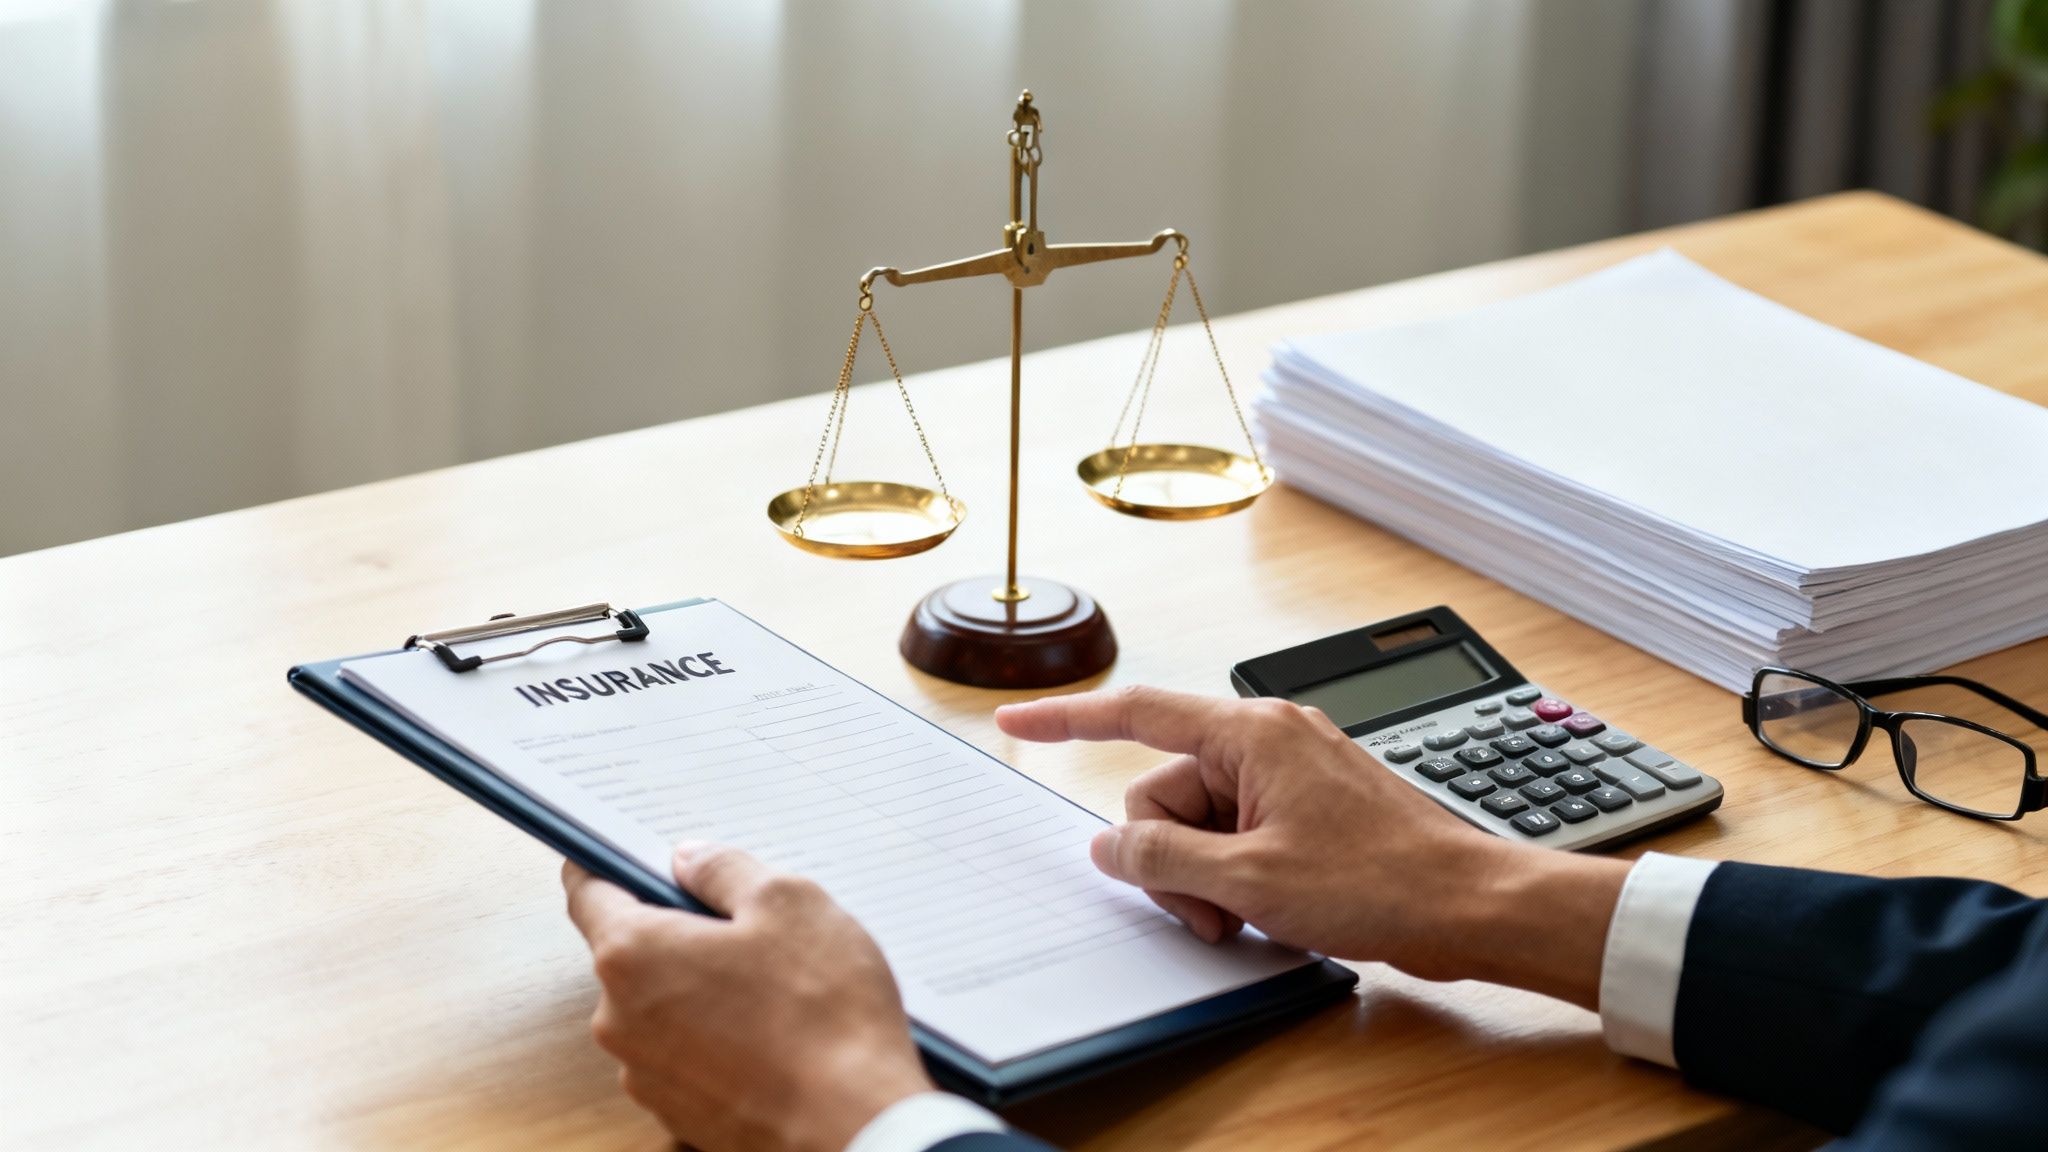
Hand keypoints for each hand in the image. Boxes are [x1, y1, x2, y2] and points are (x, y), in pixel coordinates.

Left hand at [562, 845, 931, 1151]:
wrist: (852, 1126)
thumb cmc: (823, 1014)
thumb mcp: (789, 903)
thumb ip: (725, 870)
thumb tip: (690, 860)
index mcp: (632, 954)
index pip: (587, 892)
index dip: (608, 864)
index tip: (629, 855)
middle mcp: (620, 1019)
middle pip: (633, 952)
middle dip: (682, 932)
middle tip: (749, 926)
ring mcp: (646, 1075)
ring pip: (663, 1007)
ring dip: (704, 989)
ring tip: (777, 990)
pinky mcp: (678, 1114)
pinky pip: (687, 1055)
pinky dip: (720, 1038)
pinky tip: (776, 1035)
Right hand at [996, 687, 1629, 1008]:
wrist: (1469, 907)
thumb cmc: (1382, 880)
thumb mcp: (1249, 879)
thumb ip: (1162, 856)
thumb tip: (1112, 844)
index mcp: (1251, 733)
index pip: (1137, 712)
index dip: (1068, 720)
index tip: (1017, 720)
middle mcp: (1269, 741)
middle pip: (1166, 789)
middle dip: (1169, 856)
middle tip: (1209, 910)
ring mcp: (1291, 776)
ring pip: (1200, 822)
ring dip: (1205, 878)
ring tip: (1248, 917)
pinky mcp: (1308, 811)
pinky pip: (1237, 836)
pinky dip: (1235, 877)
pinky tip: (1267, 912)